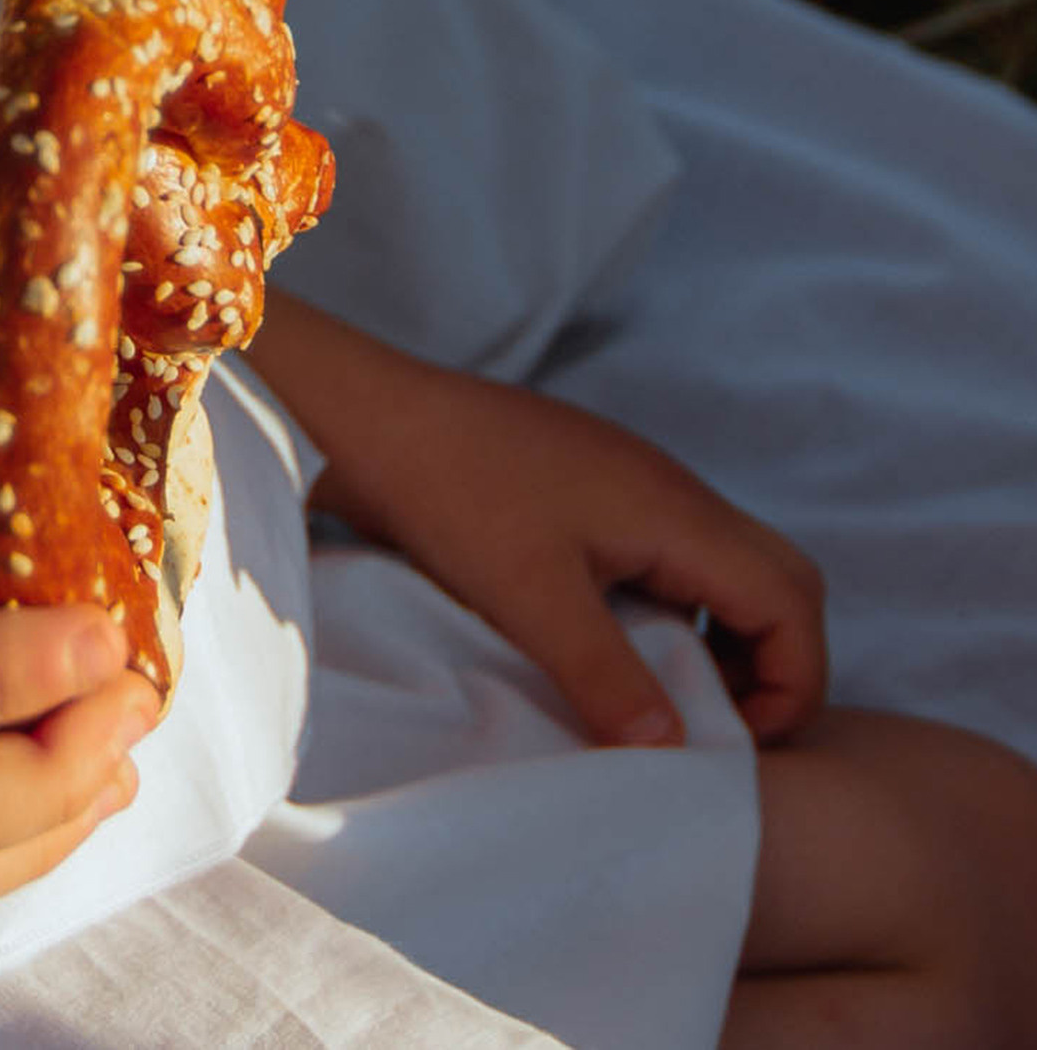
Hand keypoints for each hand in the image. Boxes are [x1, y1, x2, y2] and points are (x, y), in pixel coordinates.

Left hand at [263, 309, 827, 749]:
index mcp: (676, 509)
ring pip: (727, 564)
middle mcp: (671, 489)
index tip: (744, 745)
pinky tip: (623, 649)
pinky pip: (675, 552)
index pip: (792, 600)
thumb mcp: (530, 598)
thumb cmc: (449, 492)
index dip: (795, 682)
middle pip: (779, 577)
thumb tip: (676, 752)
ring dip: (726, 636)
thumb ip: (609, 677)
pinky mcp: (596, 486)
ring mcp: (634, 482)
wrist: (373, 415)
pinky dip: (680, 608)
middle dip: (778, 661)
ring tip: (674, 702)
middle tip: (725, 728)